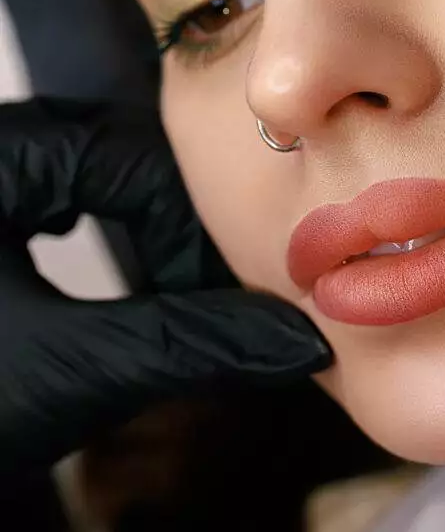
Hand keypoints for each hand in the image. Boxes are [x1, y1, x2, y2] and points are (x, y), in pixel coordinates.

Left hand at [0, 97, 330, 475]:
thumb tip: (301, 343)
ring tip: (167, 296)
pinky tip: (113, 281)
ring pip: (89, 174)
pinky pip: (55, 193)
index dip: (186, 240)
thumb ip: (190, 346)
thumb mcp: (69, 372)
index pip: (133, 165)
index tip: (206, 312)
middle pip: (117, 159)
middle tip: (199, 303)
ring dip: (140, 232)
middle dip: (167, 233)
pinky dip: (98, 235)